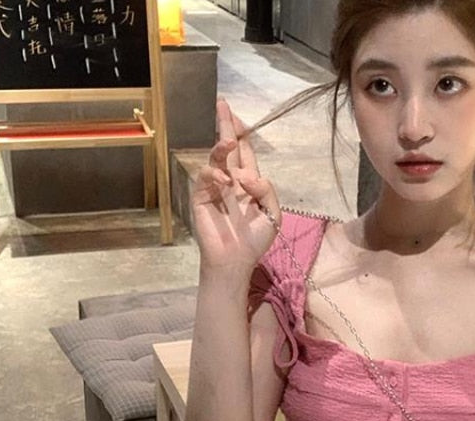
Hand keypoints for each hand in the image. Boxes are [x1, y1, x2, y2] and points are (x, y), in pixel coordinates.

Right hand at [192, 99, 280, 271]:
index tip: (236, 115)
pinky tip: (225, 183)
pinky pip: (205, 178)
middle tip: (223, 105)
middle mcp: (231, 180)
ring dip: (222, 148)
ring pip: (216, 159)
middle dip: (225, 126)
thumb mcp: (273, 215)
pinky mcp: (202, 197)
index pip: (245, 152)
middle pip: (227, 148)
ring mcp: (215, 187)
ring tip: (229, 142)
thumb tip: (248, 175)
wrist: (236, 260)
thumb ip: (267, 191)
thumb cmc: (255, 240)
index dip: (241, 134)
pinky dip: (214, 175)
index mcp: (249, 183)